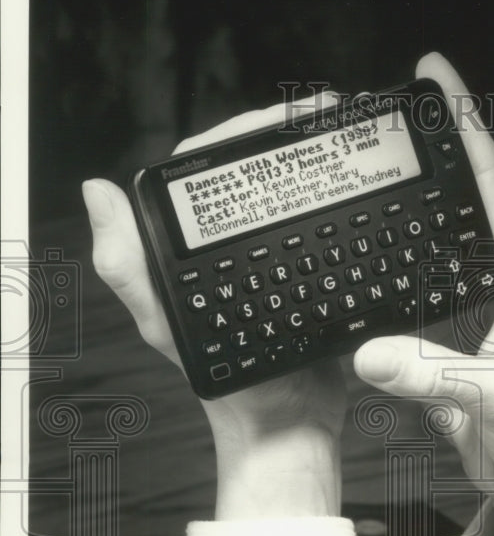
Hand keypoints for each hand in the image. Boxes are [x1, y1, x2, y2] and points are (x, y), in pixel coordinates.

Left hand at [82, 93, 347, 518]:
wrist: (290, 419)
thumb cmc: (227, 380)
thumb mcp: (166, 319)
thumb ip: (127, 262)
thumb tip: (97, 191)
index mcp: (188, 245)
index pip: (206, 165)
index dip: (240, 131)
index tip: (279, 118)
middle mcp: (229, 245)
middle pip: (253, 168)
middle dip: (287, 131)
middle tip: (325, 116)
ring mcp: (272, 254)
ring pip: (289, 187)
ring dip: (313, 153)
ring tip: (344, 131)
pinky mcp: (310, 266)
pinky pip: (320, 219)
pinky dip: (335, 192)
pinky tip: (354, 176)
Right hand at [353, 54, 493, 535]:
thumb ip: (441, 377)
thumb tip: (371, 352)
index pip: (491, 180)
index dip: (463, 122)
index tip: (433, 72)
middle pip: (454, 199)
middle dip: (421, 151)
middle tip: (372, 115)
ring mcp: (468, 312)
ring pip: (425, 245)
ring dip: (397, 210)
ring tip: (353, 173)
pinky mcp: (444, 345)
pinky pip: (402, 297)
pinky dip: (377, 276)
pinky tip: (351, 266)